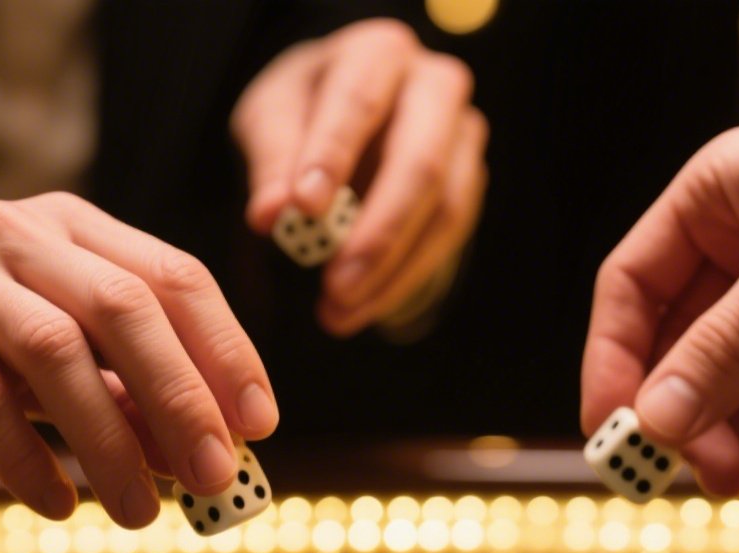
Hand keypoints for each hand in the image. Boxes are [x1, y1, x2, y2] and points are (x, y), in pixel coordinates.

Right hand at [0, 194, 278, 526]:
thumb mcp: (38, 339)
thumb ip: (114, 384)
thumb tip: (199, 455)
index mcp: (72, 227)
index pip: (175, 277)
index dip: (226, 352)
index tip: (261, 426)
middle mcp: (20, 233)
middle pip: (125, 308)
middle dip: (183, 398)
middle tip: (218, 478)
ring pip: (55, 352)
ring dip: (109, 441)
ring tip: (140, 512)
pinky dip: (24, 457)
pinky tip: (56, 505)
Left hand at [232, 18, 487, 335]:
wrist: (342, 114)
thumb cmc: (302, 110)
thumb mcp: (270, 120)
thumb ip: (271, 162)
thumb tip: (271, 216)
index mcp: (377, 53)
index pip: (359, 101)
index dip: (333, 155)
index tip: (305, 208)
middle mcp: (434, 86)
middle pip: (420, 162)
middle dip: (377, 233)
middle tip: (335, 289)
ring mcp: (462, 135)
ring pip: (445, 210)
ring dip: (393, 272)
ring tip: (338, 314)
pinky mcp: (469, 181)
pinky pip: (448, 239)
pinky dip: (405, 280)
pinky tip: (364, 308)